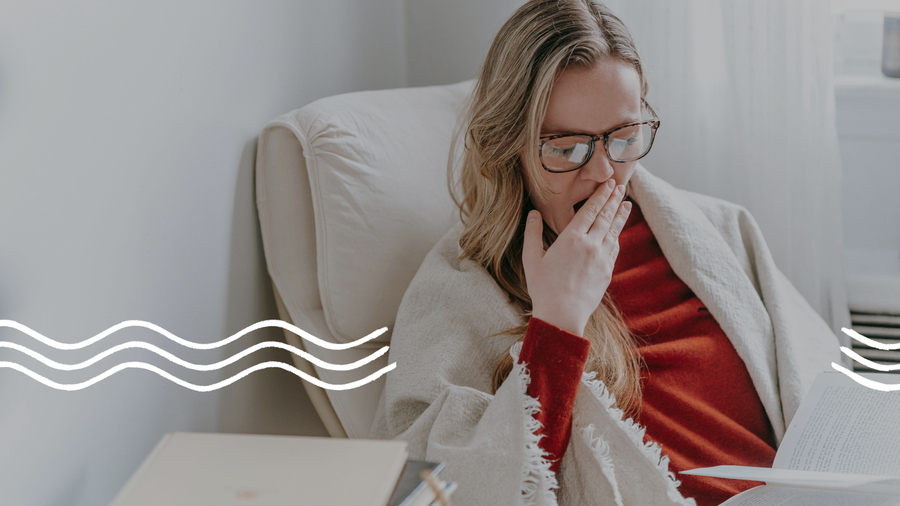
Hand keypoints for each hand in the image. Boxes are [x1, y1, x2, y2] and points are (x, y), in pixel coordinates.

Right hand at [522, 179, 631, 336]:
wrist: (562, 314)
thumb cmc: (543, 288)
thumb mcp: (531, 259)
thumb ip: (532, 233)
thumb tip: (533, 213)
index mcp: (570, 238)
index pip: (589, 210)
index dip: (600, 195)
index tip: (609, 183)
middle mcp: (589, 245)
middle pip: (605, 217)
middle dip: (613, 199)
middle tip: (621, 186)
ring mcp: (601, 258)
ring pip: (613, 231)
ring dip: (620, 215)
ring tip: (626, 204)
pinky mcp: (607, 272)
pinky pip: (614, 249)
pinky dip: (617, 237)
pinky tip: (617, 232)